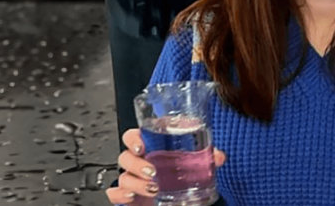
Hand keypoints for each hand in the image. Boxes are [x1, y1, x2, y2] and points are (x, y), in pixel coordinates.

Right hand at [106, 128, 226, 204]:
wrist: (178, 197)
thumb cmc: (180, 172)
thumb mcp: (193, 162)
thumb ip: (205, 157)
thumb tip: (219, 157)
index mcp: (150, 146)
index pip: (133, 136)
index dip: (133, 139)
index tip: (142, 146)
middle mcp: (138, 161)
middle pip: (125, 156)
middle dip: (137, 164)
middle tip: (153, 172)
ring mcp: (132, 178)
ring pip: (123, 176)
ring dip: (136, 182)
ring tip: (154, 188)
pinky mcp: (129, 195)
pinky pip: (115, 192)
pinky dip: (120, 194)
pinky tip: (131, 196)